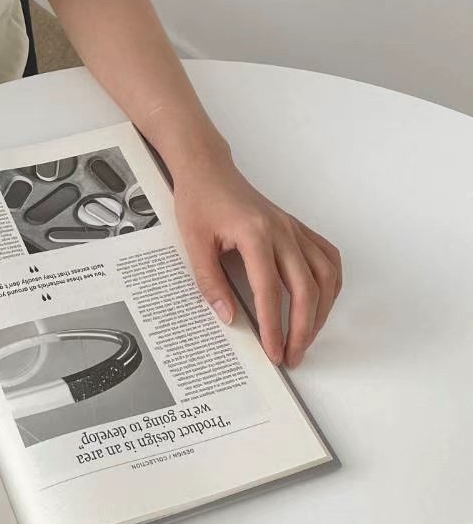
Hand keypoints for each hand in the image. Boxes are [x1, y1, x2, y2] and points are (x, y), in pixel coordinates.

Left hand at [173, 154, 341, 367]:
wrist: (208, 169)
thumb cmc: (200, 200)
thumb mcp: (193, 242)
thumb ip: (210, 282)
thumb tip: (228, 316)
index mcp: (254, 234)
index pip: (269, 291)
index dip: (273, 326)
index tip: (273, 351)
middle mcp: (281, 231)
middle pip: (306, 288)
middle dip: (302, 328)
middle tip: (292, 354)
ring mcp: (292, 229)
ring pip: (325, 274)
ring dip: (321, 310)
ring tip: (307, 336)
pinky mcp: (296, 228)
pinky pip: (327, 256)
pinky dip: (331, 282)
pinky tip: (322, 301)